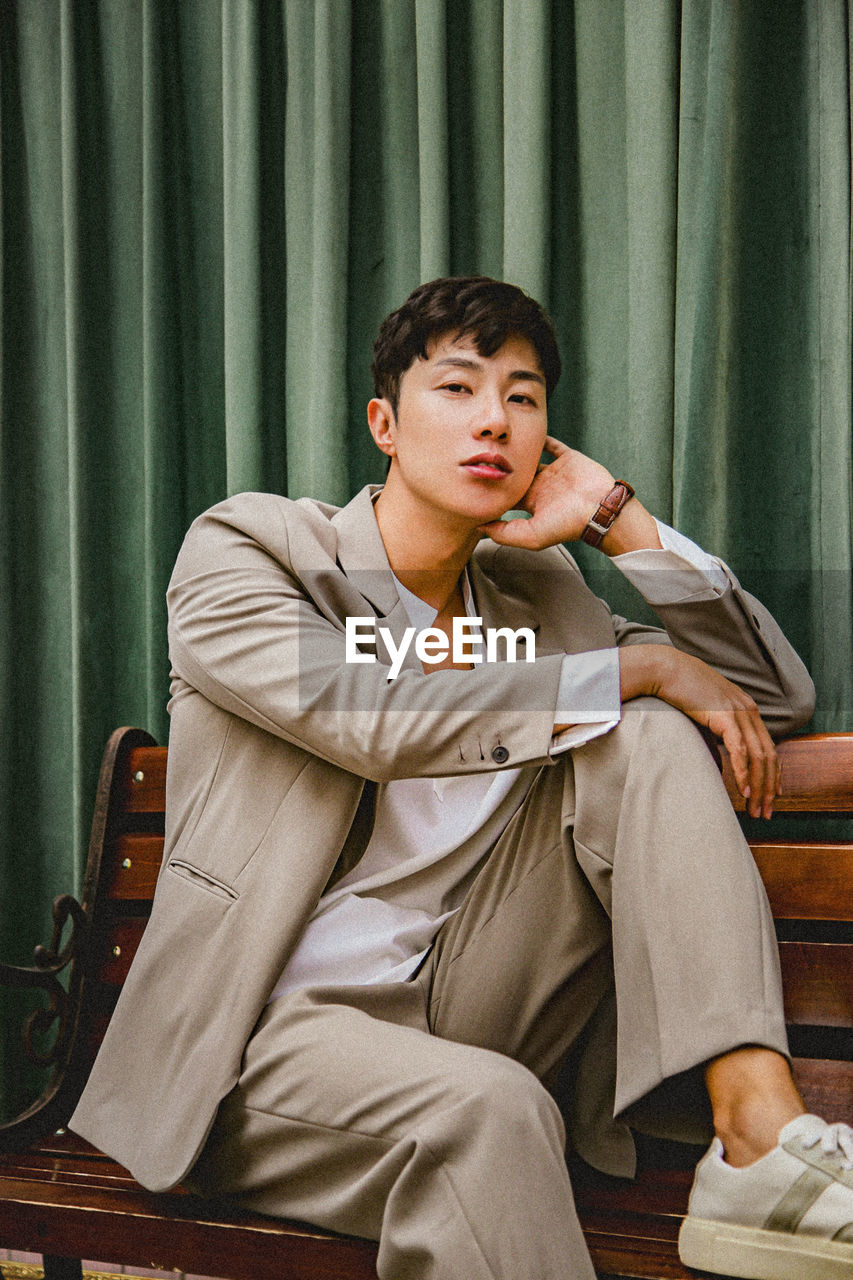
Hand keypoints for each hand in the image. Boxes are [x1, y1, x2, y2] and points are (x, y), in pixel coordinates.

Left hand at [478, 438, 659, 553]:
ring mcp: (555, 472)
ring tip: (501, 438)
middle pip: (517, 474)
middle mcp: (542, 487)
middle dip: (502, 466)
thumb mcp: (531, 536)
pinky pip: (553, 445)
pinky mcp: (568, 459)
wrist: (599, 509)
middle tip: (482, 453)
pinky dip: (542, 438)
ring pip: (532, 458)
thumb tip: (479, 527)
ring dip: (519, 450)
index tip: (474, 479)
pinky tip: (527, 430)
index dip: (493, 488)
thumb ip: (504, 533)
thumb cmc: (567, 525)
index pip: (507, 494)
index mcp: (532, 504)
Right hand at [619, 645, 780, 818]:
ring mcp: (739, 712)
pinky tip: (742, 790)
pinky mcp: (725, 715)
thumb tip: (720, 755)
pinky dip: (743, 773)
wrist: (665, 669)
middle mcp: (749, 710)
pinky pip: (740, 750)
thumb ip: (718, 729)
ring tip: (755, 809)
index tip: (771, 796)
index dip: (772, 774)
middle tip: (765, 812)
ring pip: (758, 757)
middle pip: (769, 756)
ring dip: (758, 787)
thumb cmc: (680, 689)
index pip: (769, 748)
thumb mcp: (706, 711)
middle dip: (769, 788)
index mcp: (747, 709)